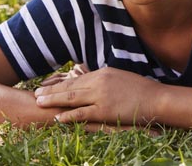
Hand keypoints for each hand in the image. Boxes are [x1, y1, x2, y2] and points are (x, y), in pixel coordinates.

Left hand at [34, 66, 161, 126]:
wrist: (155, 98)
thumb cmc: (140, 90)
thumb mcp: (119, 78)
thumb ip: (103, 80)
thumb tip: (91, 82)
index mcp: (102, 72)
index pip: (76, 77)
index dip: (60, 82)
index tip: (47, 85)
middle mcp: (99, 81)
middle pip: (70, 86)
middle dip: (51, 90)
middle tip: (36, 92)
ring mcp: (100, 96)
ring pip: (72, 98)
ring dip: (54, 100)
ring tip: (39, 102)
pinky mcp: (104, 110)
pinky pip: (82, 113)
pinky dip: (68, 115)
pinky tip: (57, 117)